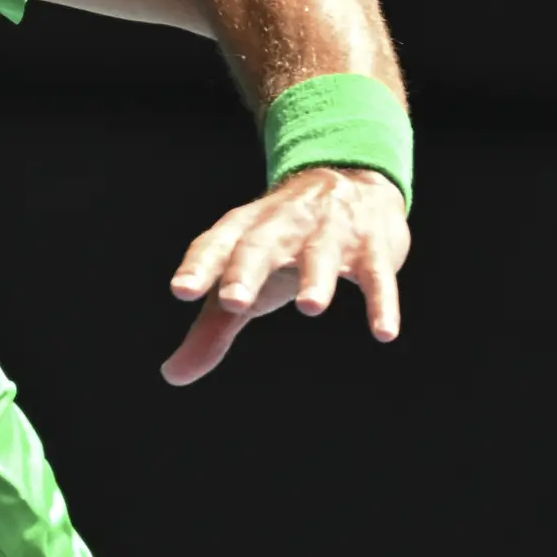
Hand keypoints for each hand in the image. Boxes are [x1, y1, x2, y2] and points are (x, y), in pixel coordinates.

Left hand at [161, 166, 407, 386]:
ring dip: (315, 279)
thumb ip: (212, 327)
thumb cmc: (282, 244)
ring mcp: (330, 234)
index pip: (215, 245)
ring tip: (310, 308)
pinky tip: (384, 332)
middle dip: (246, 271)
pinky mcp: (373, 247)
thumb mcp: (245, 278)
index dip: (198, 267)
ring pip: (321, 255)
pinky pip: (377, 275)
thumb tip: (173, 375)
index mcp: (244, 231)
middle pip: (260, 245)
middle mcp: (283, 226)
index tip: (181, 290)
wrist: (350, 181)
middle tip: (233, 301)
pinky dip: (381, 302)